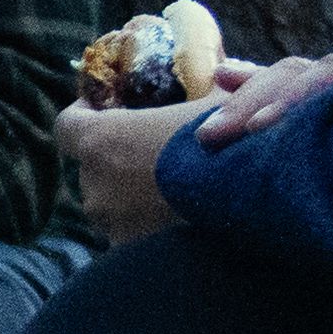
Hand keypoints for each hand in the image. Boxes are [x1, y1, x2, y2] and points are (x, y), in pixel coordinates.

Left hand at [61, 44, 332, 245]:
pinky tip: (188, 218)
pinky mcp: (137, 262)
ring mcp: (114, 232)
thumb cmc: (238, 145)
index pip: (67, 125)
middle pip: (93, 168)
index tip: (105, 107)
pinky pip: (136, 236)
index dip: (84, 113)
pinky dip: (154, 227)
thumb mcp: (223, 100)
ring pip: (115, 206)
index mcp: (102, 143)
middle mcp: (96, 191)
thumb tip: (222, 71)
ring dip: (136, 195)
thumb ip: (205, 86)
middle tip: (155, 148)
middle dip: (117, 158)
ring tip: (179, 186)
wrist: (265, 207)